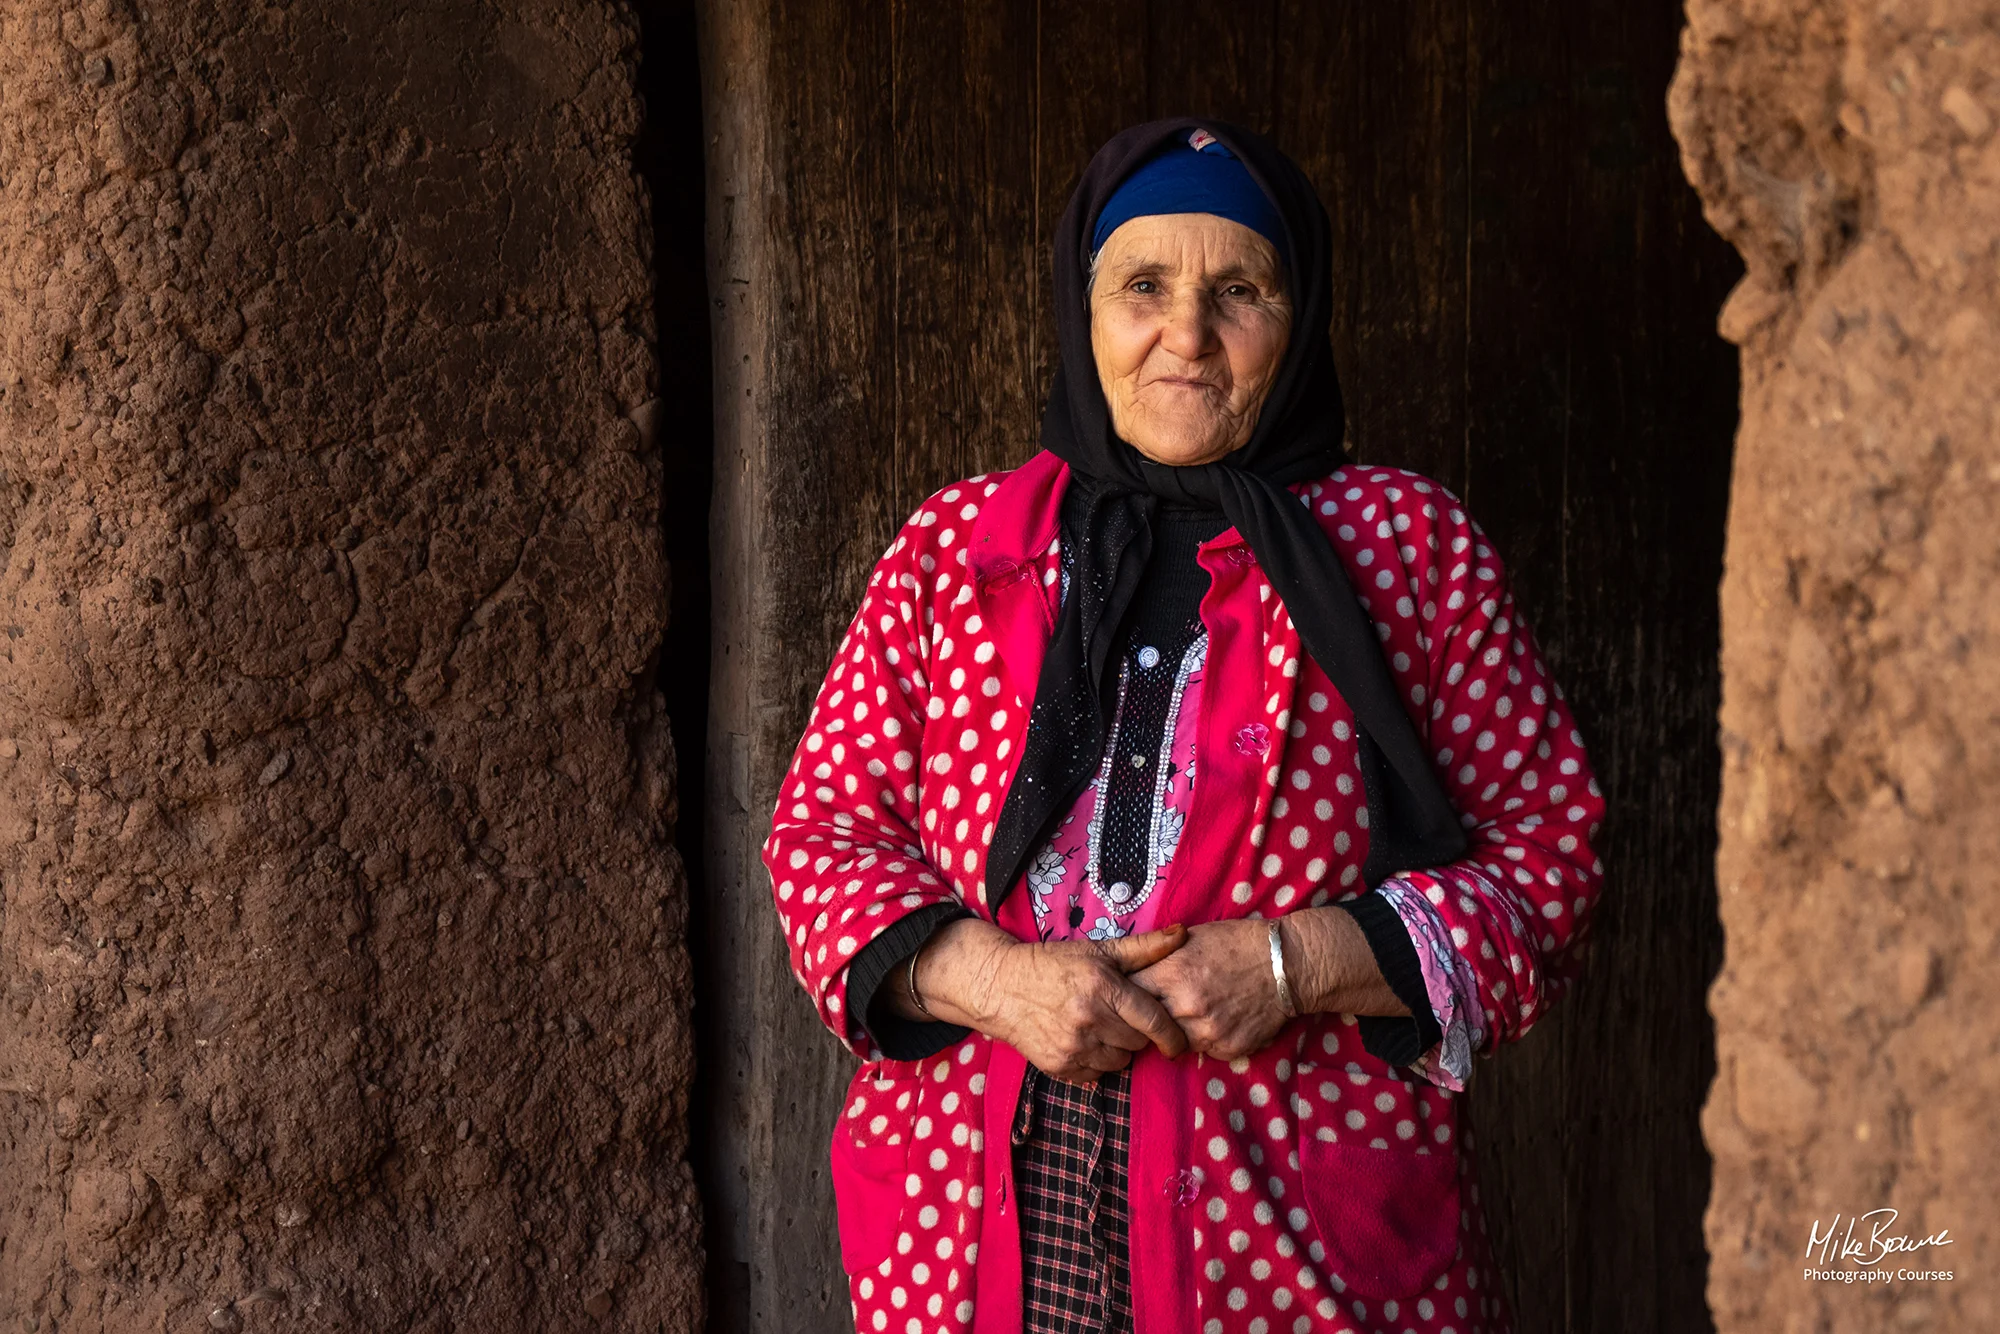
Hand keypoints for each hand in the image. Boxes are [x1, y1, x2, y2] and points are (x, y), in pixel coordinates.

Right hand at [898, 919, 1192, 1082]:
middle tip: (1123, 1017)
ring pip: (1120, 1062)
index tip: (1179, 1041)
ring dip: (1118, 1049)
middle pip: (1139, 1043)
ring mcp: (1073, 1047)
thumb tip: (1182, 933)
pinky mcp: (1059, 1067)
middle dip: (1138, 1033)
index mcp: (1104, 988)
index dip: (1173, 1036)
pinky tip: (1083, 1040)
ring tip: (1101, 1027)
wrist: (1001, 987)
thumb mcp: (1099, 950)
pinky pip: (1097, 1074)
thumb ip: (1144, 947)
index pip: (1154, 1022)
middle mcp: (1090, 1020)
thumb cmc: (1054, 965)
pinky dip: (1096, 1061)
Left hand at [1128, 908, 1413, 1060]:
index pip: (1128, 995)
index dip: (1125, 996)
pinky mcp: (1226, 1048)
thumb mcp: (1191, 938)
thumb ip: (1159, 959)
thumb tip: (1131, 973)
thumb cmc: (1237, 942)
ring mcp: (1206, 1031)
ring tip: (1187, 1014)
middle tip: (1150, 1011)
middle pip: (1145, 1025)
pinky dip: (1202, 1039)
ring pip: (1173, 1041)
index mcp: (1171, 974)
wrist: (1286, 964)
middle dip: (1145, 1019)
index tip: (1125, 997)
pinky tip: (1214, 1021)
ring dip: (1174, 1031)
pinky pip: (1201, 1050)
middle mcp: (1184, 1006)